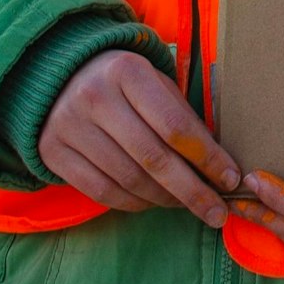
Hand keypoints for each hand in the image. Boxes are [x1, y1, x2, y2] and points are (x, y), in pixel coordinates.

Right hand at [38, 50, 238, 225]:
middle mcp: (95, 98)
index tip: (230, 179)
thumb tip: (217, 164)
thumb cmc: (125, 82)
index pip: (175, 125)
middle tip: (217, 212)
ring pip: (129, 180)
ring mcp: (70, 126)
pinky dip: (134, 204)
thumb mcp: (156, 82)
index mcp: (128, 72)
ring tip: (187, 205)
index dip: (207, 157)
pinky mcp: (53, 152)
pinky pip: (102, 192)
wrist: (62, 76)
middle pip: (154, 158)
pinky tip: (154, 203)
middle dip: (192, 191)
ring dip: (165, 199)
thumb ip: (182, 116)